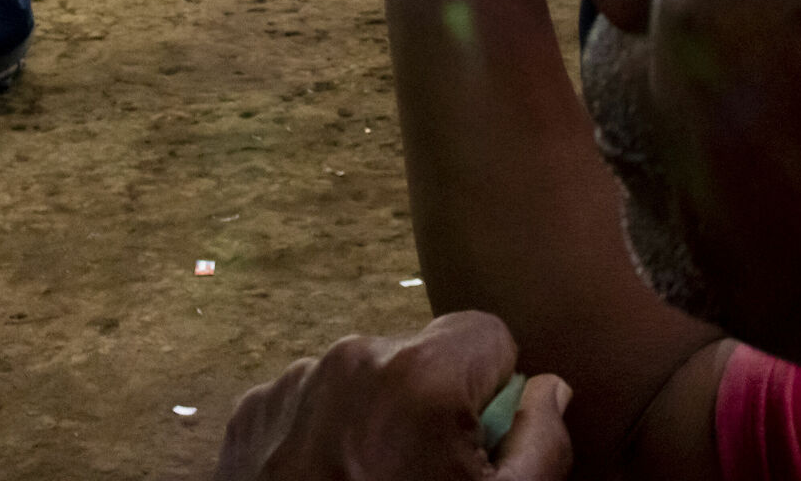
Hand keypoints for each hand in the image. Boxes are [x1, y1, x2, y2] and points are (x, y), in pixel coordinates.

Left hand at [215, 312, 570, 480]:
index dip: (496, 388)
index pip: (487, 334)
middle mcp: (353, 359)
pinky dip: (325, 436)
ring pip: (364, 381)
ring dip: (377, 420)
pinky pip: (310, 402)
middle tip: (426, 476)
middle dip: (433, 406)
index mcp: (420, 376)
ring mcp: (294, 383)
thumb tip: (549, 391)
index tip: (483, 439)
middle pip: (422, 358)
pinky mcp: (252, 413)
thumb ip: (542, 444)